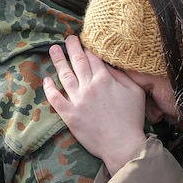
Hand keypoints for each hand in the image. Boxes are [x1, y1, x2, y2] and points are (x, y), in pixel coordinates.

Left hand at [43, 36, 146, 171]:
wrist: (122, 144)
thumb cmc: (131, 119)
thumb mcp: (135, 92)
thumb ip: (122, 76)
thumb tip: (110, 66)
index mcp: (105, 80)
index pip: (93, 58)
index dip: (88, 48)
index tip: (84, 41)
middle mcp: (88, 86)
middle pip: (77, 62)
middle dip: (71, 47)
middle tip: (68, 39)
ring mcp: (77, 100)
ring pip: (64, 76)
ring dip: (58, 61)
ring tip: (53, 50)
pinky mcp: (69, 115)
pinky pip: (55, 98)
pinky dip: (49, 88)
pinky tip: (46, 80)